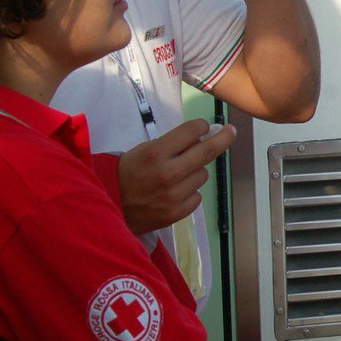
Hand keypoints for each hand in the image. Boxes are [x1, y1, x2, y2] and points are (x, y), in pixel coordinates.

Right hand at [118, 119, 236, 234]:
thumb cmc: (128, 173)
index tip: (204, 127)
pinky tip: (176, 191)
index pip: (191, 132)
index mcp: (155, 153)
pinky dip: (190, 191)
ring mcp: (173, 196)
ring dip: (196, 170)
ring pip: (203, 174)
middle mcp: (167, 174)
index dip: (201, 126)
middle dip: (223, 138)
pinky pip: (197, 196)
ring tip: (177, 174)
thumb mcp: (144, 150)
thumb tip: (205, 136)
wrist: (110, 205)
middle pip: (207, 152)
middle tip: (230, 132)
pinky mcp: (176, 213)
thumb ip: (172, 144)